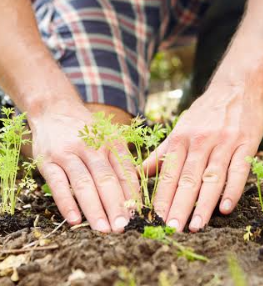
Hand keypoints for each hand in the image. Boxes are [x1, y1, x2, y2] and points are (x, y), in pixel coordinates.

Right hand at [28, 101, 139, 232]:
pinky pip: (58, 184)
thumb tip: (134, 192)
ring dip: (95, 208)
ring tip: (104, 229)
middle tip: (123, 227)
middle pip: (106, 179)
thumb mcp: (108, 137)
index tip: (137, 214)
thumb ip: (120, 160)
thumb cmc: (87, 130)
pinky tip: (75, 219)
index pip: (125, 170)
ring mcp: (68, 154)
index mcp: (110, 142)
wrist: (55, 109)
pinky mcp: (48, 161)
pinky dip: (66, 203)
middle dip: (116, 205)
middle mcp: (91, 147)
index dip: (132, 193)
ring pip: (84, 183)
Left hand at [143, 83, 262, 231]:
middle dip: (179, 206)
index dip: (162, 198)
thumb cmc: (206, 111)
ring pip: (211, 176)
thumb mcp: (181, 127)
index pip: (169, 173)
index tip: (154, 220)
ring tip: (195, 226)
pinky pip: (239, 169)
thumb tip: (139, 172)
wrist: (236, 86)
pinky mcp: (245, 143)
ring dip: (203, 203)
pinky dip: (232, 189)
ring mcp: (224, 142)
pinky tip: (226, 208)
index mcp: (182, 138)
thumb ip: (162, 152)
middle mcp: (200, 141)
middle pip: (188, 178)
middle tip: (171, 230)